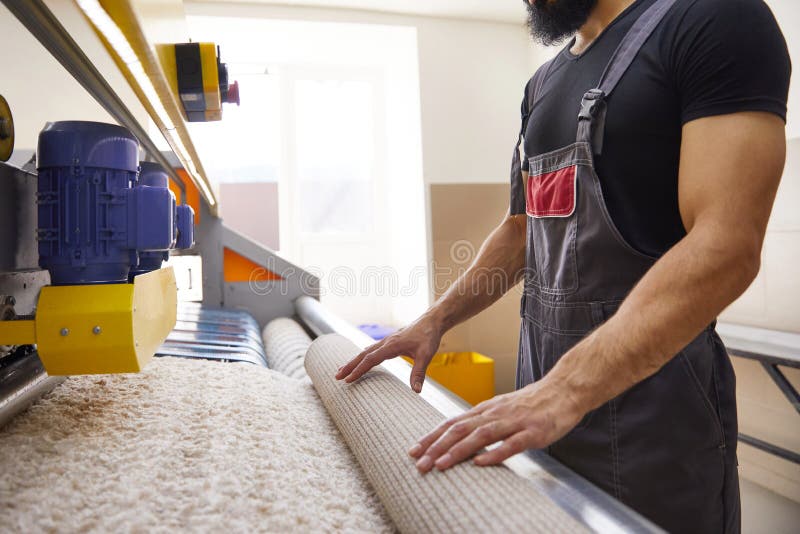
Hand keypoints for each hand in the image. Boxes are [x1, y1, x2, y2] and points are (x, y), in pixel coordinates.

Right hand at [335, 315, 442, 391]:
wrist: (431, 321)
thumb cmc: (428, 337)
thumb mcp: (426, 355)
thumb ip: (419, 373)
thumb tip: (416, 391)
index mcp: (391, 346)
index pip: (370, 359)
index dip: (359, 370)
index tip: (348, 380)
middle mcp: (386, 343)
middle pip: (363, 355)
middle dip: (350, 366)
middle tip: (337, 377)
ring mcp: (387, 342)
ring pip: (366, 352)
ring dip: (354, 361)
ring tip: (342, 371)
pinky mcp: (390, 342)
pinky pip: (372, 350)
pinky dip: (363, 357)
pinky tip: (360, 361)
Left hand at [408, 379, 583, 471]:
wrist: (562, 391)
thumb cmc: (531, 404)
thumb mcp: (501, 411)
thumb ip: (482, 424)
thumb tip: (459, 438)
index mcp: (485, 410)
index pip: (452, 424)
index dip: (432, 437)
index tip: (414, 451)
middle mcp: (494, 414)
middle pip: (460, 430)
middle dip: (437, 447)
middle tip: (419, 463)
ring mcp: (513, 423)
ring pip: (480, 436)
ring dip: (458, 451)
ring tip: (441, 464)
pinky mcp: (532, 432)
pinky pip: (511, 444)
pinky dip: (495, 453)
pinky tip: (481, 462)